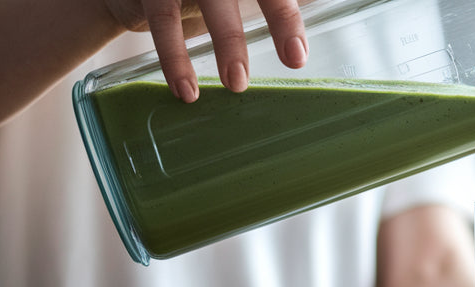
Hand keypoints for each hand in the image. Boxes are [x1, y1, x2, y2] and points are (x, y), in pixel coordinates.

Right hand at [104, 0, 308, 101]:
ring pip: (212, 2)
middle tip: (295, 58)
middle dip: (281, 17)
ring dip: (228, 42)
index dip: (289, 16)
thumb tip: (310, 19)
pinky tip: (186, 89)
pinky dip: (175, 57)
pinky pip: (164, 19)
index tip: (302, 51)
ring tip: (237, 83)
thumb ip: (269, 6)